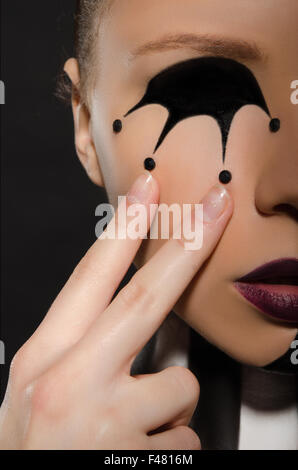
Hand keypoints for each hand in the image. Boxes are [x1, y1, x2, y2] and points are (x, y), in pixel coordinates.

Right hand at [0, 172, 232, 449]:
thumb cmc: (32, 449)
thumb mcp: (40, 388)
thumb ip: (85, 349)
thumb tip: (136, 319)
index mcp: (45, 359)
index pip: (90, 278)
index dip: (124, 229)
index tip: (148, 189)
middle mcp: (72, 384)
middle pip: (146, 298)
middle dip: (187, 245)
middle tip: (216, 207)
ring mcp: (109, 425)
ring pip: (180, 385)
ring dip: (170, 402)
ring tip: (134, 428)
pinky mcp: (142, 460)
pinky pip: (185, 436)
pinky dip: (171, 442)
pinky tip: (139, 456)